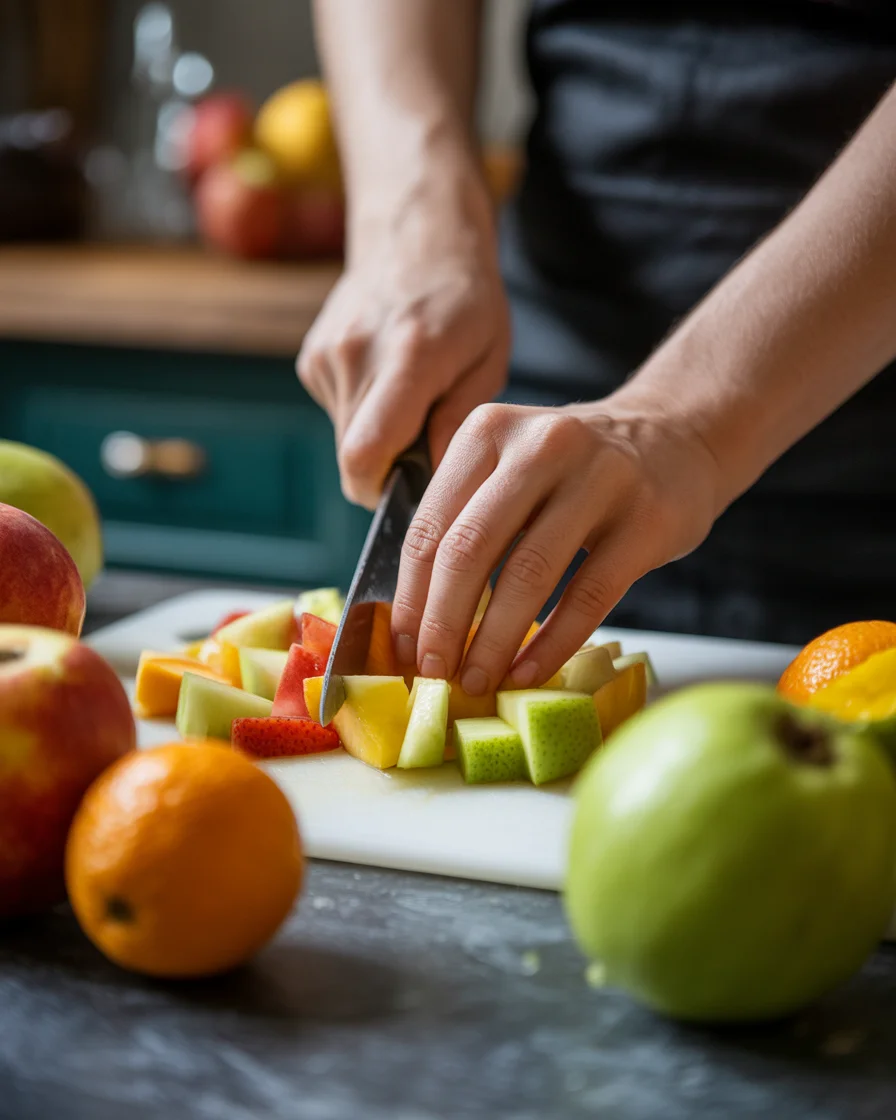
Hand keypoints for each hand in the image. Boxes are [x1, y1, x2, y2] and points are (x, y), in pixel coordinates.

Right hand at [297, 173, 509, 508]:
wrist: (416, 235)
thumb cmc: (466, 300)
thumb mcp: (488, 359)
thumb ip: (458, 423)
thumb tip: (435, 482)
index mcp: (409, 357)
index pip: (365, 453)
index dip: (378, 491)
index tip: (407, 494)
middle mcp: (356, 354)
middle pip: (352, 456)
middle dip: (387, 469)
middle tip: (425, 445)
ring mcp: (327, 354)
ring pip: (345, 438)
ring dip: (377, 438)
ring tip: (411, 399)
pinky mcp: (313, 358)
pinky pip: (338, 412)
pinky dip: (363, 413)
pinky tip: (387, 379)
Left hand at [390, 398, 722, 691]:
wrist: (674, 439)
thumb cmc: (572, 472)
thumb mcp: (509, 467)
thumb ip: (463, 520)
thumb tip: (413, 620)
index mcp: (488, 432)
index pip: (429, 526)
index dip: (409, 597)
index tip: (402, 648)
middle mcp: (540, 445)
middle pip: (469, 549)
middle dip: (442, 623)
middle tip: (432, 673)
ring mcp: (599, 479)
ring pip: (528, 574)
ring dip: (493, 641)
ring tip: (477, 682)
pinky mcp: (646, 520)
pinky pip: (588, 596)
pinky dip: (552, 644)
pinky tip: (528, 672)